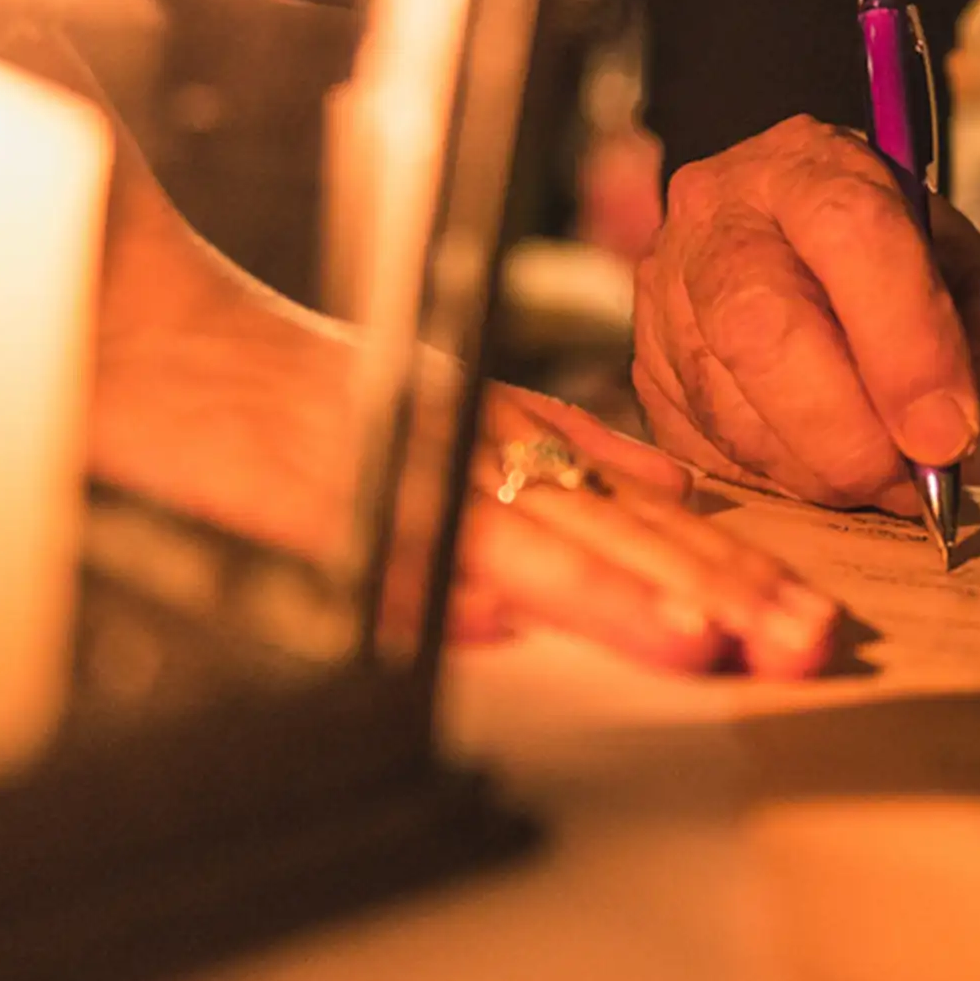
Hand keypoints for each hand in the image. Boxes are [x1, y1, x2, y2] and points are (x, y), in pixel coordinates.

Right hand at [85, 137, 838, 677]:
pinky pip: (455, 546)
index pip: (638, 504)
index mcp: (507, 432)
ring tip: (738, 642)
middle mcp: (482, 444)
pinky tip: (579, 619)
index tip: (809, 609)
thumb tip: (641, 513)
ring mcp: (423, 467)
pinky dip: (530, 583)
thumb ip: (541, 459)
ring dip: (655, 593)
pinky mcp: (358, 487)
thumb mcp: (441, 415)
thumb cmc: (291, 395)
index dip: (728, 560)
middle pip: (625, 523)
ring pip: (563, 536)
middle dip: (726, 589)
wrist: (166, 338)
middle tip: (813, 641)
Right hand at [632, 114, 979, 512]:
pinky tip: (820, 472)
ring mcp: (665, 292)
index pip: (850, 232)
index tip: (947, 433)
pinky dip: (773, 485)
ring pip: (726, 406)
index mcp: (812, 163)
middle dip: (846, 430)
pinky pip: (700, 453)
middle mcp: (718, 213)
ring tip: (877, 478)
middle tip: (907, 481)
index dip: (904, 343)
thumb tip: (951, 427)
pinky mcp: (644, 371)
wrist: (818, 269)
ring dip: (815, 471)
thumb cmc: (910, 276)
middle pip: (760, 325)